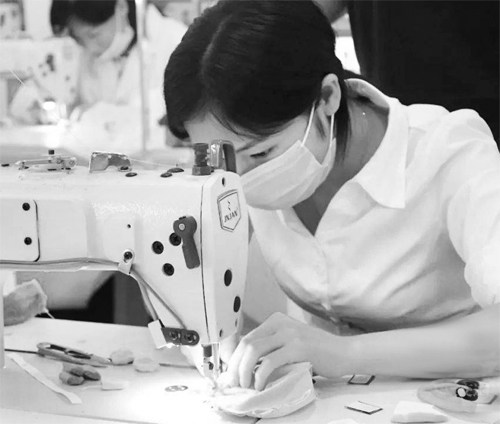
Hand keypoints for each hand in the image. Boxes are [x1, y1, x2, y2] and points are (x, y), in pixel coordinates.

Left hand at [221, 312, 351, 390]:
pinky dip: (260, 375)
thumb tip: (247, 366)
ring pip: (254, 350)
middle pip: (246, 343)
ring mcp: (290, 334)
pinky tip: (260, 385)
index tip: (231, 375)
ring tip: (245, 386)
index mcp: (276, 321)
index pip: (246, 338)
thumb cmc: (319, 353)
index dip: (234, 358)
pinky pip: (270, 361)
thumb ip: (273, 348)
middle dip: (235, 366)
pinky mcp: (298, 347)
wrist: (345, 353)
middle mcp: (280, 323)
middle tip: (234, 384)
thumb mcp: (291, 343)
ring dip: (244, 371)